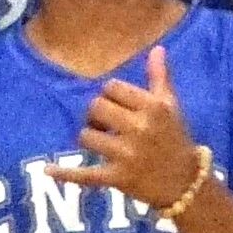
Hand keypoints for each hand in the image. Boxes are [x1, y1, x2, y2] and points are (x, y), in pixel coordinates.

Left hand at [48, 45, 213, 216]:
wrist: (185, 183)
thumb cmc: (175, 138)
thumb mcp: (171, 106)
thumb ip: (160, 77)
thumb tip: (156, 49)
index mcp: (152, 107)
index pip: (112, 87)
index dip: (110, 95)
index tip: (117, 106)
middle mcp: (139, 128)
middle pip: (95, 107)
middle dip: (96, 114)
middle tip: (105, 124)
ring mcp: (126, 154)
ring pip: (86, 135)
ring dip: (89, 138)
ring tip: (101, 144)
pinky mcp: (117, 178)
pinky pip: (84, 174)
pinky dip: (64, 173)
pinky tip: (47, 170)